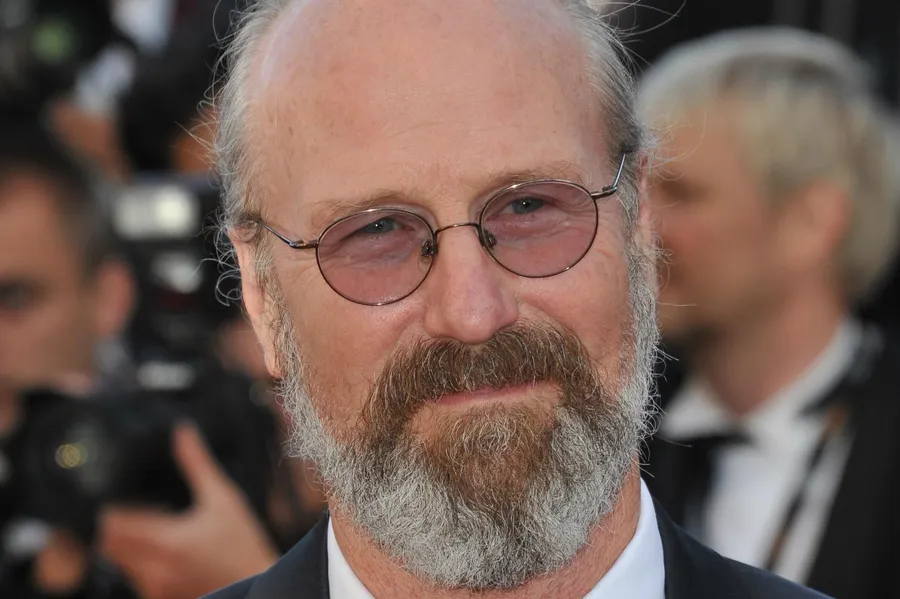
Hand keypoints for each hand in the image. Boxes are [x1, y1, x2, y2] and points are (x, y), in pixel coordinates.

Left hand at [98, 423, 278, 598]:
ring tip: (159, 532)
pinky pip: (137, 580)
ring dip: (129, 546)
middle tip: (142, 512)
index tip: (131, 498)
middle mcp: (154, 569)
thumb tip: (183, 432)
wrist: (258, 587)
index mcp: (166, 541)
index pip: (112, 524)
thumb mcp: (224, 498)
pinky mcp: (162, 598)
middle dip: (119, 526)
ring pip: (121, 563)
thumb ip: (197, 464)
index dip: (115, 507)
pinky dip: (142, 564)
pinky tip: (169, 553)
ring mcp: (156, 588)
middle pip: (109, 545)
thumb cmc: (243, 545)